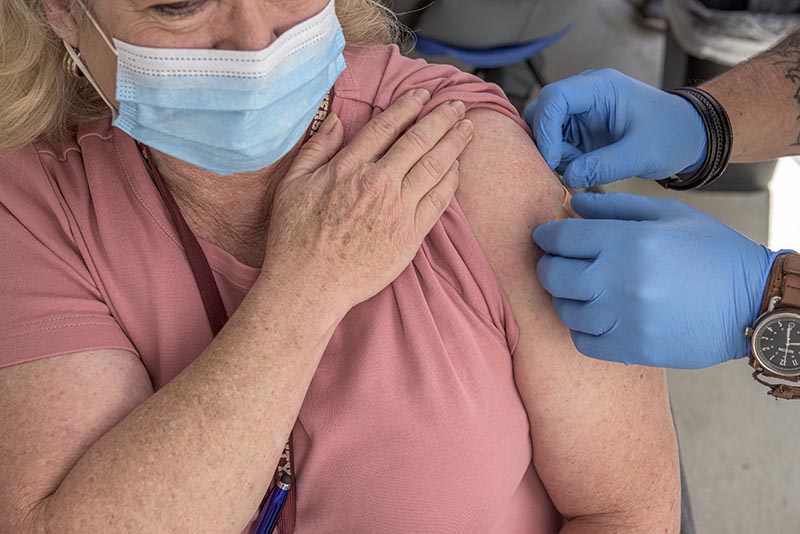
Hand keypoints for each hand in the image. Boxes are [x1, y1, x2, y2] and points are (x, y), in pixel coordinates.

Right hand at [264, 90, 472, 310]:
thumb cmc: (295, 237)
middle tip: (458, 105)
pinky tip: (456, 166)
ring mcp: (397, 210)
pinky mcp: (410, 236)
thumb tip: (336, 119)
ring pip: (434, 166)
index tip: (423, 95)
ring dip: (454, 143)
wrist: (309, 285)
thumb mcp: (293, 184)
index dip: (408, 106)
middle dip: (441, 118)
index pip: (387, 127)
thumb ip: (317, 148)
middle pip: (418, 141)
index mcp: (349, 168)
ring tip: (467, 128)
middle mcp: (378, 184)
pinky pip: (438, 200)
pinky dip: (450, 179)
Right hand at [524, 69, 707, 188]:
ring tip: (582, 168)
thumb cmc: (672, 134)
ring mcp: (580, 112)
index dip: (545, 129)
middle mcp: (584, 95)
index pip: (554, 98)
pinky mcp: (579, 130)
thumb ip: (604, 166)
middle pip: (541, 112)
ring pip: (544, 130)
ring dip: (554, 154)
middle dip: (547, 143)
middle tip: (566, 167)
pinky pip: (555, 143)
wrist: (687, 135)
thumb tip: (568, 177)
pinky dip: (561, 160)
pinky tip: (583, 168)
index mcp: (600, 87)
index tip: (553, 160)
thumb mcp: (642, 154)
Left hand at [533, 192, 770, 368]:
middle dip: (547, 266)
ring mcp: (625, 318)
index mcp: (628, 241)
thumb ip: (616, 206)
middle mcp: (620, 281)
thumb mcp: (669, 214)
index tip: (545, 236)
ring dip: (565, 298)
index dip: (546, 235)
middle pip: (553, 276)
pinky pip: (582, 342)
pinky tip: (596, 317)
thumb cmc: (711, 252)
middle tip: (556, 263)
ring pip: (565, 311)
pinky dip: (581, 329)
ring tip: (581, 290)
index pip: (562, 238)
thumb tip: (573, 205)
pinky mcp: (633, 348)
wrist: (752, 302)